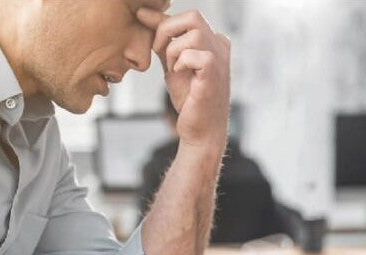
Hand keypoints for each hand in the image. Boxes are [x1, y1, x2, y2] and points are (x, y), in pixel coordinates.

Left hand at [138, 8, 230, 150]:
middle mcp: (220, 45)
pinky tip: (181, 77)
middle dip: (167, 30)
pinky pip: (194, 54)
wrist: (199, 130)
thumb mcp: (171, 62)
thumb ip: (161, 38)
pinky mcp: (215, 73)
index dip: (164, 24)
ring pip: (193, 34)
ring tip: (173, 69)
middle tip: (157, 50)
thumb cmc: (189, 99)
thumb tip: (144, 13)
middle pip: (193, 16)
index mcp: (213, 40)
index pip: (188, 18)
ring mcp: (221, 58)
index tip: (148, 32)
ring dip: (173, 51)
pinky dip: (180, 63)